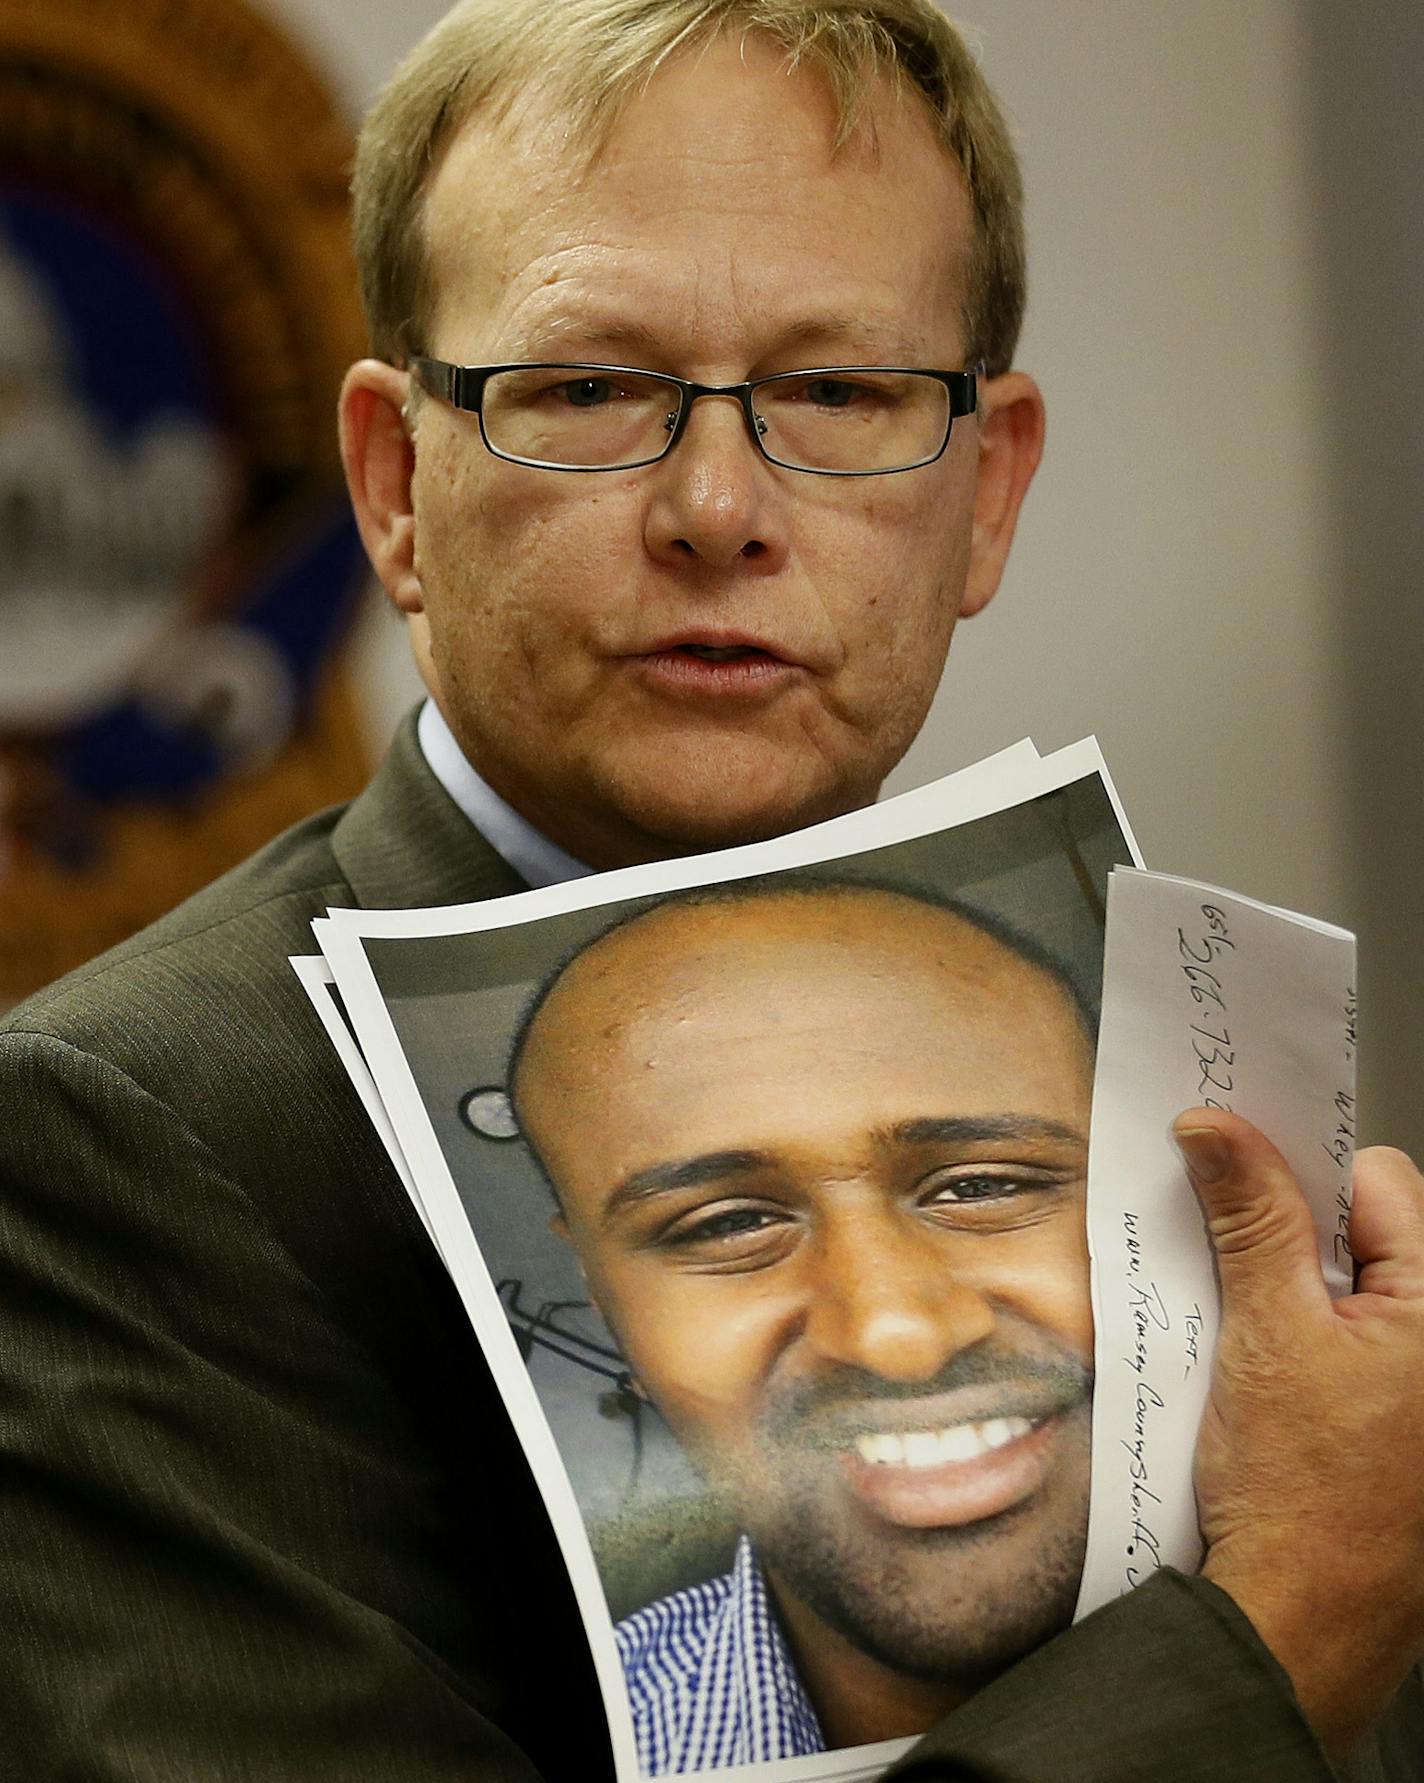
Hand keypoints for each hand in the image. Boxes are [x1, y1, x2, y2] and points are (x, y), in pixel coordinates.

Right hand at [1173, 1110, 1423, 1755]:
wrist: (1302, 1620)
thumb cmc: (1306, 1498)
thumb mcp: (1267, 1330)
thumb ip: (1251, 1216)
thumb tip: (1219, 1128)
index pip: (1378, 1177)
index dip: (1300, 1169)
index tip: (1233, 1173)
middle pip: (1370, 1227)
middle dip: (1292, 1228)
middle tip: (1230, 1255)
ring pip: (1354, 1280)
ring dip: (1292, 1280)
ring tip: (1246, 1321)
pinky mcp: (1404, 1415)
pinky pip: (1352, 1333)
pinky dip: (1302, 1328)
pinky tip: (1261, 1361)